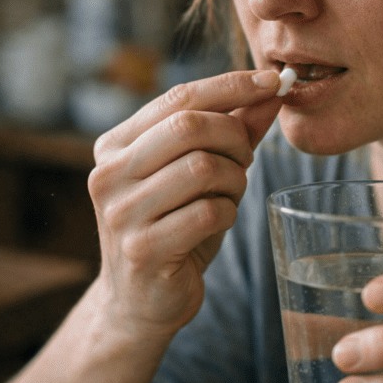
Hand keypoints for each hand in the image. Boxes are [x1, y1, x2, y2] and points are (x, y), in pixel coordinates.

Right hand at [88, 70, 282, 337]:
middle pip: (190, 126)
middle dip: (234, 138)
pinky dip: (227, 213)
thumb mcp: (198, 175)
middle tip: (245, 159)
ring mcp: (122, 213)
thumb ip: (230, 131)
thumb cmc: (173, 229)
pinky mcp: (143, 249)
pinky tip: (218, 222)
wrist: (140, 303)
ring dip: (234, 180)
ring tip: (229, 195)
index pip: (178, 97)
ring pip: (203, 168)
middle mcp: (109, 174)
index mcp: (114, 146)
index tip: (274, 80)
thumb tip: (272, 90)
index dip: (232, 85)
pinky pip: (208, 212)